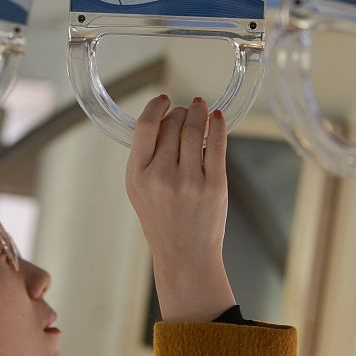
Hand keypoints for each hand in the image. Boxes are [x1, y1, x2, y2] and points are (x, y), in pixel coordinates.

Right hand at [125, 95, 234, 321]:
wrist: (185, 256)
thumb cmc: (162, 220)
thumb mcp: (139, 190)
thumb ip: (146, 157)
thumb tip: (164, 119)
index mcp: (137, 175)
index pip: (145, 127)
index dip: (156, 107)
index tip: (164, 100)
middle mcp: (161, 176)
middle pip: (172, 125)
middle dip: (180, 112)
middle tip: (187, 110)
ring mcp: (188, 180)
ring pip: (194, 130)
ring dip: (199, 112)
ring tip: (202, 108)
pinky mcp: (214, 184)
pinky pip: (216, 144)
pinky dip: (217, 126)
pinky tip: (216, 118)